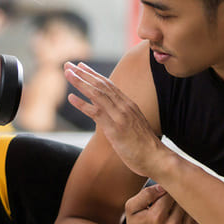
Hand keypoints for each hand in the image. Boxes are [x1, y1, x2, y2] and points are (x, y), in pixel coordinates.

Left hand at [64, 61, 163, 176]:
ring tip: (67, 73)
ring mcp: (120, 116)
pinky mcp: (115, 129)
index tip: (81, 66)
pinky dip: (82, 104)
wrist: (156, 158)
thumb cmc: (145, 146)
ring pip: (97, 94)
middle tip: (68, 65)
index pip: (109, 85)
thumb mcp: (134, 126)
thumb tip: (113, 117)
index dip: (93, 75)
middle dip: (83, 73)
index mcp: (129, 104)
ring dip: (80, 82)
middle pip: (101, 85)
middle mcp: (124, 106)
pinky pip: (96, 113)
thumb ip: (124, 117)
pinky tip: (70, 98)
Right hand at [121, 184, 200, 223]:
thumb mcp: (132, 208)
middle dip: (177, 198)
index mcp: (157, 217)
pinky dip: (190, 218)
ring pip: (192, 210)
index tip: (164, 192)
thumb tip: (164, 186)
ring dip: (186, 207)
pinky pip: (196, 221)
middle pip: (183, 201)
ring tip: (174, 210)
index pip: (171, 193)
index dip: (168, 190)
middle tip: (170, 200)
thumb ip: (146, 193)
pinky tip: (180, 220)